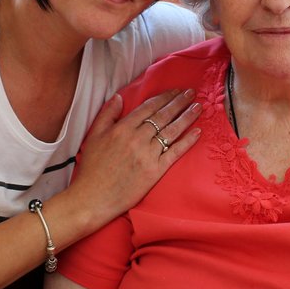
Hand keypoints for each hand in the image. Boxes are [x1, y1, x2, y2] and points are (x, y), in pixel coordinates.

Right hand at [70, 88, 201, 220]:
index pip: (148, 107)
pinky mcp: (155, 170)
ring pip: (171, 131)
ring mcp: (148, 154)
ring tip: (198, 107)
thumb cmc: (92, 168)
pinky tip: (197, 132)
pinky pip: (175, 153)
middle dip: (179, 102)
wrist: (93, 197)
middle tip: (192, 92)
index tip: (175, 90)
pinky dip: (187, 141)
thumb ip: (107, 114)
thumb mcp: (94, 136)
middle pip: (163, 116)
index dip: (164, 97)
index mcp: (122, 128)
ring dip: (186, 117)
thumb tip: (119, 97)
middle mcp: (138, 138)